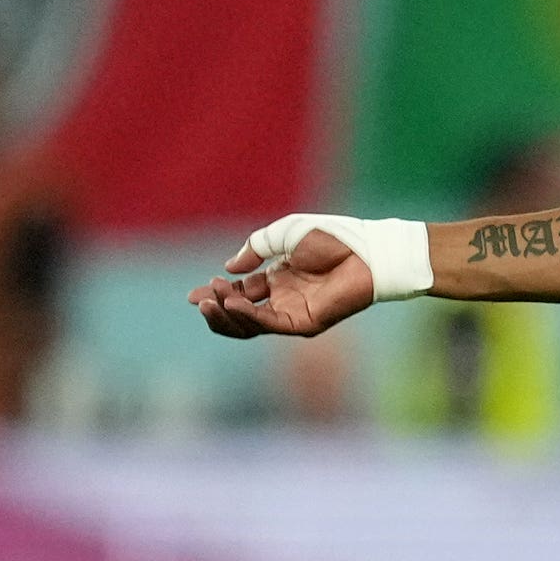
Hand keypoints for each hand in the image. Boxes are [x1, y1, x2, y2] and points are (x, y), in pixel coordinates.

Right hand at [190, 228, 376, 339]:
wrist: (366, 249)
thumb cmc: (332, 238)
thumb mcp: (283, 234)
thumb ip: (255, 249)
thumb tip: (229, 269)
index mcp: (279, 279)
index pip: (241, 294)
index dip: (216, 294)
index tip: (193, 294)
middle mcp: (285, 299)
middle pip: (240, 314)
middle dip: (216, 307)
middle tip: (199, 298)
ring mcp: (295, 313)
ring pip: (250, 325)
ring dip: (226, 315)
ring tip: (209, 301)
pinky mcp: (306, 323)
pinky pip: (269, 325)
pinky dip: (248, 316)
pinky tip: (232, 304)